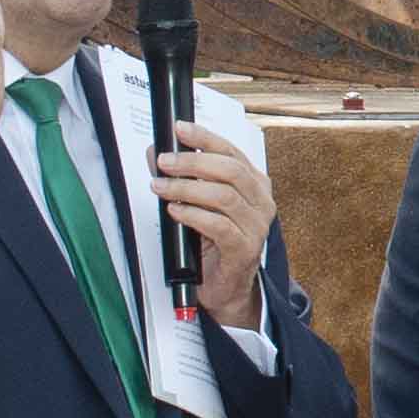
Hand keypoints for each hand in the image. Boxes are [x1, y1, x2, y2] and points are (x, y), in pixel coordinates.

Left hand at [147, 122, 274, 316]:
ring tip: (162, 187)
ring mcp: (256, 227)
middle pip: (230, 170)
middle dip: (192, 162)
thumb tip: (156, 153)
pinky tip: (175, 211)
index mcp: (254, 184)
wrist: (225, 288)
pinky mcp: (244, 250)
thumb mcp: (198, 204)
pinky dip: (193, 215)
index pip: (232, 151)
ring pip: (224, 196)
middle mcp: (261, 202)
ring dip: (187, 188)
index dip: (205, 138)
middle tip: (164, 162)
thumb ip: (182, 178)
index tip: (179, 129)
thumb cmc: (213, 243)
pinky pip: (219, 226)